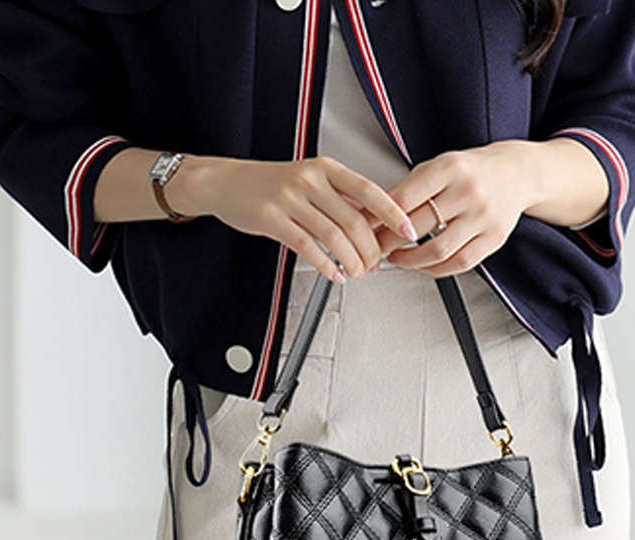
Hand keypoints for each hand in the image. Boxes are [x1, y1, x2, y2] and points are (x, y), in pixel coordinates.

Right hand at [172, 156, 416, 282]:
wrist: (227, 182)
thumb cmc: (271, 184)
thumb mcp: (310, 181)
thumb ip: (339, 199)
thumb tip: (373, 223)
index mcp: (325, 169)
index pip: (369, 190)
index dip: (392, 212)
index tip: (407, 230)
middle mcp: (310, 181)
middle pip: (354, 220)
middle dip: (370, 249)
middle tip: (375, 265)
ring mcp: (290, 199)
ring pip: (333, 236)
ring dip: (351, 260)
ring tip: (357, 273)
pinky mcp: (272, 219)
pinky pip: (307, 247)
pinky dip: (326, 265)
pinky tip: (335, 275)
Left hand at [376, 141, 536, 276]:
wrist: (518, 173)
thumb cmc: (472, 171)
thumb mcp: (439, 166)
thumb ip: (409, 189)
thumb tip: (372, 215)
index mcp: (449, 168)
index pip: (403, 199)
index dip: (378, 219)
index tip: (364, 229)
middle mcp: (468, 191)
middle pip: (416, 227)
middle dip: (387, 243)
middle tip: (373, 249)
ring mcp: (483, 217)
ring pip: (436, 250)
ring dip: (408, 261)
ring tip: (395, 259)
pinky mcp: (494, 238)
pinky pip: (459, 263)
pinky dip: (435, 269)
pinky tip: (422, 265)